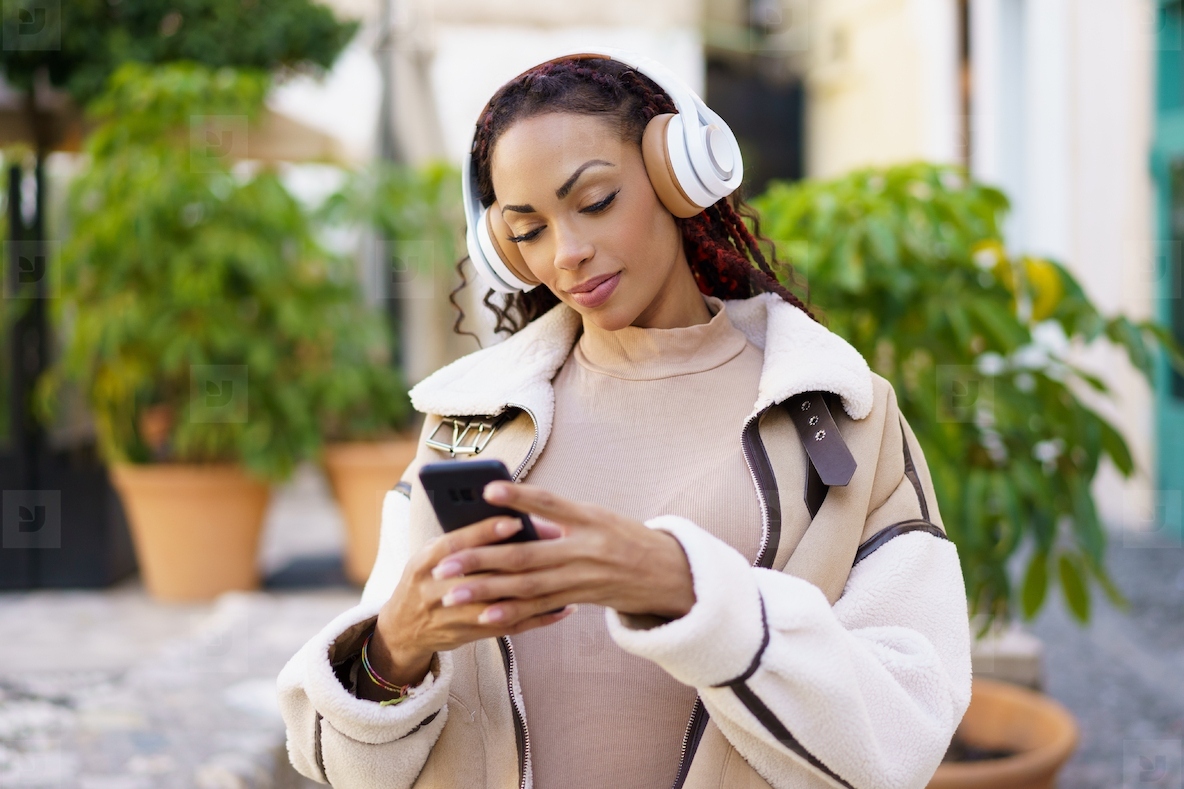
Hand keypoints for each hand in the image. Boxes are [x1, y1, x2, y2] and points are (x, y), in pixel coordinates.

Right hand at [373, 512, 574, 686]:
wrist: (402, 629)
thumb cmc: (425, 578)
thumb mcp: (431, 554)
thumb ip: (460, 539)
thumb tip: (504, 516)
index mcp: (424, 562)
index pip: (456, 544)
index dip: (485, 532)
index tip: (514, 520)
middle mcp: (435, 590)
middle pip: (481, 575)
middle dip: (518, 559)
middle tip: (551, 544)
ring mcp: (451, 617)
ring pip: (498, 604)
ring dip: (534, 591)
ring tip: (564, 574)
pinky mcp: (468, 636)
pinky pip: (509, 628)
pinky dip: (537, 618)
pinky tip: (561, 608)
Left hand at [429, 481, 695, 628]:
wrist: (668, 573)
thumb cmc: (625, 537)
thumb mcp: (598, 517)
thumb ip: (558, 517)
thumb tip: (514, 517)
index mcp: (589, 518)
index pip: (550, 503)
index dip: (519, 497)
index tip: (487, 489)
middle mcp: (586, 549)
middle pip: (526, 555)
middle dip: (481, 560)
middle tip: (444, 563)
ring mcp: (583, 577)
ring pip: (528, 586)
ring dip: (486, 591)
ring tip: (452, 594)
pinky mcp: (581, 598)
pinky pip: (542, 607)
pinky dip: (513, 612)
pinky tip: (486, 617)